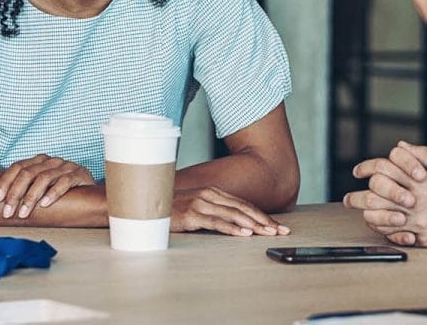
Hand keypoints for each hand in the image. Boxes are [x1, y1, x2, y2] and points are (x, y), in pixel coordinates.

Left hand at [0, 154, 94, 218]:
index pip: (18, 166)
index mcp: (39, 161)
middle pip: (28, 173)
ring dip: (31, 197)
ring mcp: (66, 166)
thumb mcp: (42, 187)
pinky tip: (45, 204)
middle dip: (15, 194)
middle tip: (8, 212)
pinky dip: (53, 193)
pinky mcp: (79, 174)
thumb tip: (2, 204)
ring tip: (24, 213)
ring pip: (44, 178)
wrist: (91, 190)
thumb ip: (26, 189)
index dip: (5, 181)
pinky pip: (65, 182)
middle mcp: (51, 161)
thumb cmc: (62, 190)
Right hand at [171, 187, 291, 236]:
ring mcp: (201, 203)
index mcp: (214, 192)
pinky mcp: (192, 214)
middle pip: (244, 209)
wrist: (146, 206)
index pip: (244, 205)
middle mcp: (210, 195)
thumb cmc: (172, 209)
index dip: (262, 215)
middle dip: (264, 220)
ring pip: (234, 215)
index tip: (277, 226)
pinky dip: (233, 229)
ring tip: (268, 233)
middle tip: (280, 231)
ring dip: (254, 225)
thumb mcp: (196, 207)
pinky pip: (216, 223)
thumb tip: (235, 223)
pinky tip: (244, 234)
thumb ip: (214, 211)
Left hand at [344, 140, 426, 247]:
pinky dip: (381, 229)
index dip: (367, 167)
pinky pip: (392, 234)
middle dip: (358, 196)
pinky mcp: (420, 236)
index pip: (385, 167)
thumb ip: (423, 155)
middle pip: (376, 193)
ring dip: (365, 213)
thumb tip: (400, 147)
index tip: (359, 171)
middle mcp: (415, 198)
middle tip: (349, 199)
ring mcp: (416, 218)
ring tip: (358, 213)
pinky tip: (378, 225)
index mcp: (420, 178)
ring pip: (379, 215)